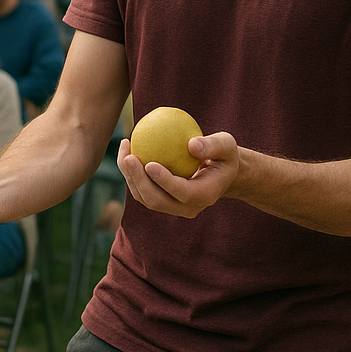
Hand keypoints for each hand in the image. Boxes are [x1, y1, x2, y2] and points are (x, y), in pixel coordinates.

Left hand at [117, 132, 239, 216]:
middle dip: (139, 181)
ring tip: (124, 149)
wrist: (220, 172)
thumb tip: (191, 145)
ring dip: (130, 176)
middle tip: (129, 157)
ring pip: (145, 197)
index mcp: (205, 195)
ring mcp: (173, 207)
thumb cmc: (223, 154)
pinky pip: (142, 190)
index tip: (149, 163)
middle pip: (158, 200)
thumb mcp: (226, 145)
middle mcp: (188, 207)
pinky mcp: (162, 201)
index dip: (164, 181)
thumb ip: (212, 145)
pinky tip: (127, 149)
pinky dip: (131, 173)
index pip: (182, 193)